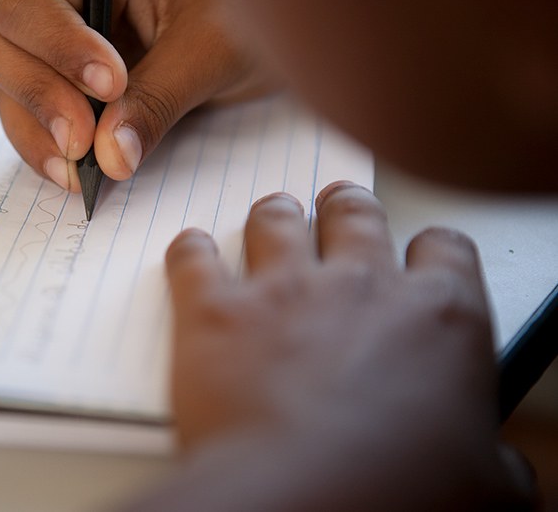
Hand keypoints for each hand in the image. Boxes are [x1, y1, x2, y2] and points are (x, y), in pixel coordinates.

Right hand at [0, 0, 273, 190]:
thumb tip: (108, 157)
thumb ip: (157, 98)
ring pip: (8, 87)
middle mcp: (65, 0)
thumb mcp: (210, 50)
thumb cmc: (247, 14)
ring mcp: (60, 48)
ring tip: (79, 170)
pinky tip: (78, 173)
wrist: (271, 33)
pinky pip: (34, 120)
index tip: (109, 87)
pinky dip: (48, 149)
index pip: (35, 1)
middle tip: (81, 140)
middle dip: (37, 95)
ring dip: (36, 132)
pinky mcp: (69, 91)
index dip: (60, 48)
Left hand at [141, 182, 534, 510]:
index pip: (446, 250)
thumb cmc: (392, 494)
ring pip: (277, 219)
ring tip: (273, 220)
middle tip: (338, 213)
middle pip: (355, 214)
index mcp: (437, 317)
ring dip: (275, 217)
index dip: (432, 250)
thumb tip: (502, 474)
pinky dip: (191, 251)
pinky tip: (194, 252)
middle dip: (347, 210)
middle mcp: (359, 286)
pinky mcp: (215, 310)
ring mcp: (283, 290)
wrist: (300, 502)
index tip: (422, 256)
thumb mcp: (481, 487)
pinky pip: (193, 257)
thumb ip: (490, 460)